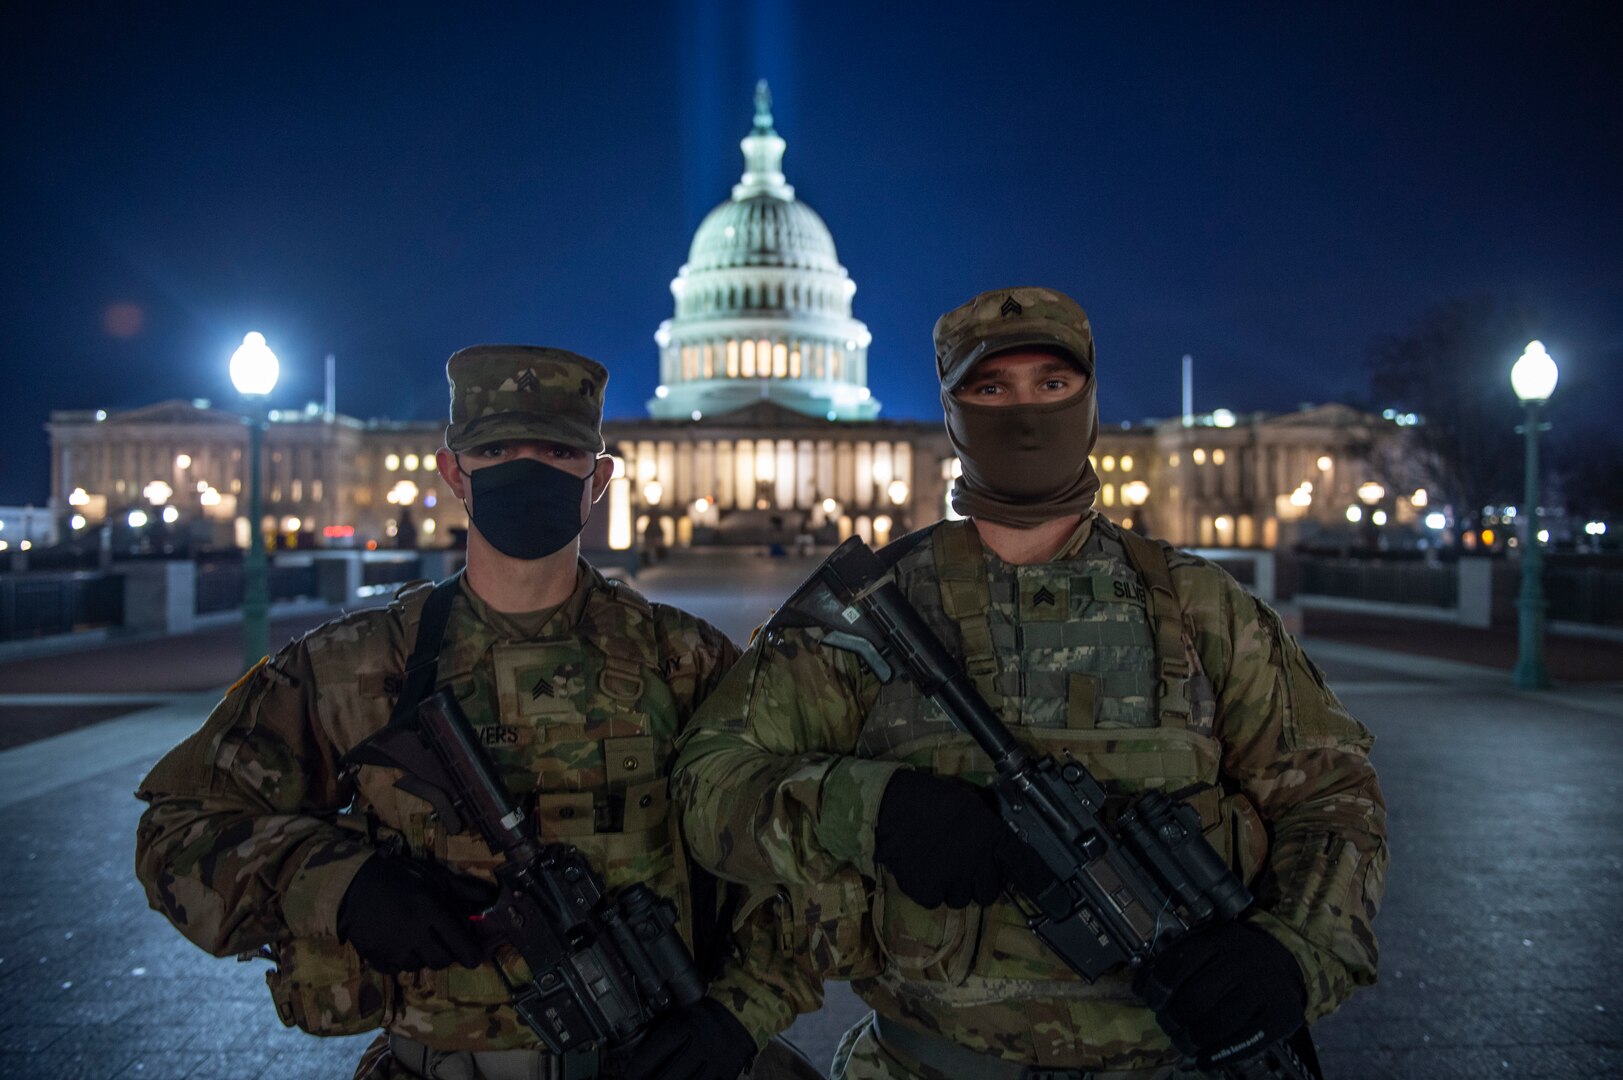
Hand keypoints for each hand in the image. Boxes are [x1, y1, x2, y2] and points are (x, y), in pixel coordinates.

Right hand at [336, 853, 494, 973]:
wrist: (352, 884)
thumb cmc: (398, 877)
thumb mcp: (432, 876)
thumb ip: (462, 889)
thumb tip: (490, 897)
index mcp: (430, 909)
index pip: (461, 944)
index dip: (472, 955)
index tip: (474, 956)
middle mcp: (414, 932)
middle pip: (442, 961)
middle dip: (447, 954)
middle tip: (442, 941)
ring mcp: (393, 947)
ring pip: (420, 966)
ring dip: (424, 956)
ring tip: (417, 938)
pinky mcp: (376, 957)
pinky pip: (398, 970)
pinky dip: (402, 961)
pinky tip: (398, 944)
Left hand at [622, 998, 756, 1079]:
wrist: (747, 1012)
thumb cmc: (709, 1012)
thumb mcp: (686, 1011)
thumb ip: (667, 1029)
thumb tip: (641, 1053)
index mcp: (688, 1024)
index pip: (657, 1050)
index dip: (640, 1066)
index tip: (629, 1075)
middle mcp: (701, 1043)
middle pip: (670, 1073)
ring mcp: (715, 1060)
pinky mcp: (726, 1072)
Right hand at [874, 769, 1034, 907]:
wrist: (890, 806)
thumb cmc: (930, 796)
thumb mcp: (969, 802)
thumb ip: (987, 824)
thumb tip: (998, 839)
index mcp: (991, 835)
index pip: (1024, 865)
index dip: (1041, 884)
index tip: (1056, 900)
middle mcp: (977, 861)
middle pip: (991, 891)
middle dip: (983, 882)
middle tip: (968, 867)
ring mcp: (953, 878)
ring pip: (964, 899)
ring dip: (958, 888)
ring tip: (943, 867)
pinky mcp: (928, 891)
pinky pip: (938, 902)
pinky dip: (933, 891)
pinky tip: (925, 870)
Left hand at [1136, 921, 1306, 1067]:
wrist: (1289, 960)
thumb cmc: (1238, 958)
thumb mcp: (1210, 945)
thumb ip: (1178, 960)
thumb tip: (1141, 987)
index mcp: (1219, 940)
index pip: (1179, 963)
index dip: (1157, 987)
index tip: (1152, 1001)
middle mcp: (1243, 961)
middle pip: (1196, 997)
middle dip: (1174, 1018)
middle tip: (1169, 1027)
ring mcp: (1264, 989)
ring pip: (1218, 1022)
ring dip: (1193, 1039)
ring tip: (1185, 1043)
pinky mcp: (1281, 1015)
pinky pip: (1246, 1041)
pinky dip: (1219, 1055)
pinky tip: (1204, 1060)